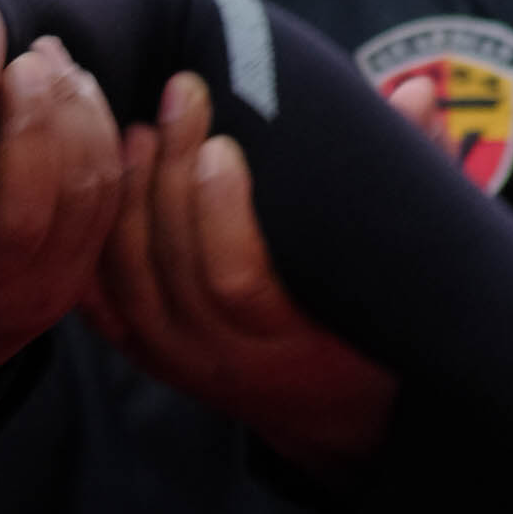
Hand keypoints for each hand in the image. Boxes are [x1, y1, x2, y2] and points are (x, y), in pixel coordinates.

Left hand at [83, 68, 399, 469]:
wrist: (338, 421)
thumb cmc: (378, 324)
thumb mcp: (408, 268)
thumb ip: (418, 180)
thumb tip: (420, 93)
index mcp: (290, 345)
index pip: (234, 279)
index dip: (219, 210)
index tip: (220, 144)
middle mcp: (222, 359)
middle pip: (173, 264)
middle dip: (170, 173)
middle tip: (178, 98)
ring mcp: (175, 359)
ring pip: (127, 276)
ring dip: (126, 195)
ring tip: (140, 125)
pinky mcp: (145, 353)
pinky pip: (98, 297)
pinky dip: (92, 238)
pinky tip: (94, 176)